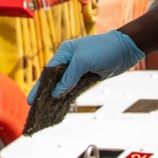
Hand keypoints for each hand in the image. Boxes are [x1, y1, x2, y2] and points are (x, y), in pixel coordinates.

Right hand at [28, 30, 145, 102]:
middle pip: (54, 79)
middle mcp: (70, 60)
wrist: (125, 49)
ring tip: (46, 109)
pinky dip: (68, 96)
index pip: (48, 71)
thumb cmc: (103, 49)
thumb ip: (68, 77)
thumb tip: (57, 92)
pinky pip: (75, 88)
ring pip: (64, 85)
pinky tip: (61, 104)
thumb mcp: (83, 62)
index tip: (31, 99)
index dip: (40, 86)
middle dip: (45, 93)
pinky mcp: (88, 76)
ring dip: (56, 96)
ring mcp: (79, 68)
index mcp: (65, 52)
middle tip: (35, 107)